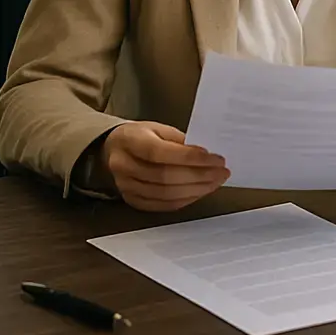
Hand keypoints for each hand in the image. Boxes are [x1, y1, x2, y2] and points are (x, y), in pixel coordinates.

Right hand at [100, 121, 229, 211]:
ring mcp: (126, 186)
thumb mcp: (158, 128)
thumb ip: (180, 140)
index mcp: (129, 140)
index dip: (190, 158)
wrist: (114, 149)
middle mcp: (123, 165)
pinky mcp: (132, 201)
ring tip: (216, 181)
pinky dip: (186, 199)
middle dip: (199, 175)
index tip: (215, 158)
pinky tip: (201, 191)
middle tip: (222, 171)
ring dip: (196, 190)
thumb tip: (208, 155)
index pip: (160, 153)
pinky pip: (163, 205)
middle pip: (164, 176)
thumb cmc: (140, 136)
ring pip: (165, 194)